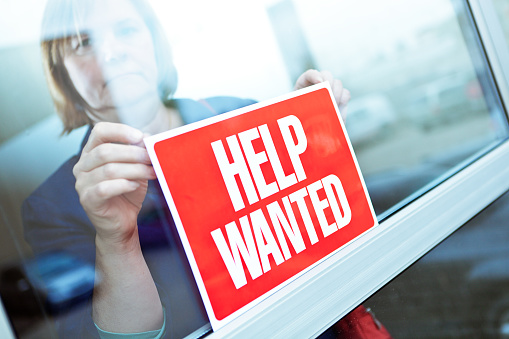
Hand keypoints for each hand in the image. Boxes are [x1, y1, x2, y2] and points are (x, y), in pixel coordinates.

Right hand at [73, 122, 155, 249]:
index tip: (140, 136)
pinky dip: (123, 184)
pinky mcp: (88, 200)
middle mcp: (82, 166)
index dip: (120, 131)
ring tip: (151, 172)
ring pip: (109, 170)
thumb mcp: (136, 168)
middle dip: (133, 153)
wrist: (122, 222)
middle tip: (152, 157)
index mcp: (91, 152)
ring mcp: (82, 183)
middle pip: (105, 151)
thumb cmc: (128, 192)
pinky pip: (104, 188)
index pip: (99, 132)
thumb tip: (148, 137)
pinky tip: (134, 185)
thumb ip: (139, 152)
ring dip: (134, 169)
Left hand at [294, 69, 350, 119]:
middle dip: (329, 83)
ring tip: (332, 108)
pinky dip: (343, 103)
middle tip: (328, 96)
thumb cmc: (299, 118)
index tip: (320, 82)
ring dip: (336, 95)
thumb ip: (302, 108)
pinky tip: (337, 113)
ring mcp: (330, 89)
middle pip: (327, 74)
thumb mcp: (297, 112)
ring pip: (338, 83)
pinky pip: (346, 95)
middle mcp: (318, 83)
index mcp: (304, 84)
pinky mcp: (339, 98)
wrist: (306, 127)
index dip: (315, 76)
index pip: (310, 74)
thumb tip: (306, 107)